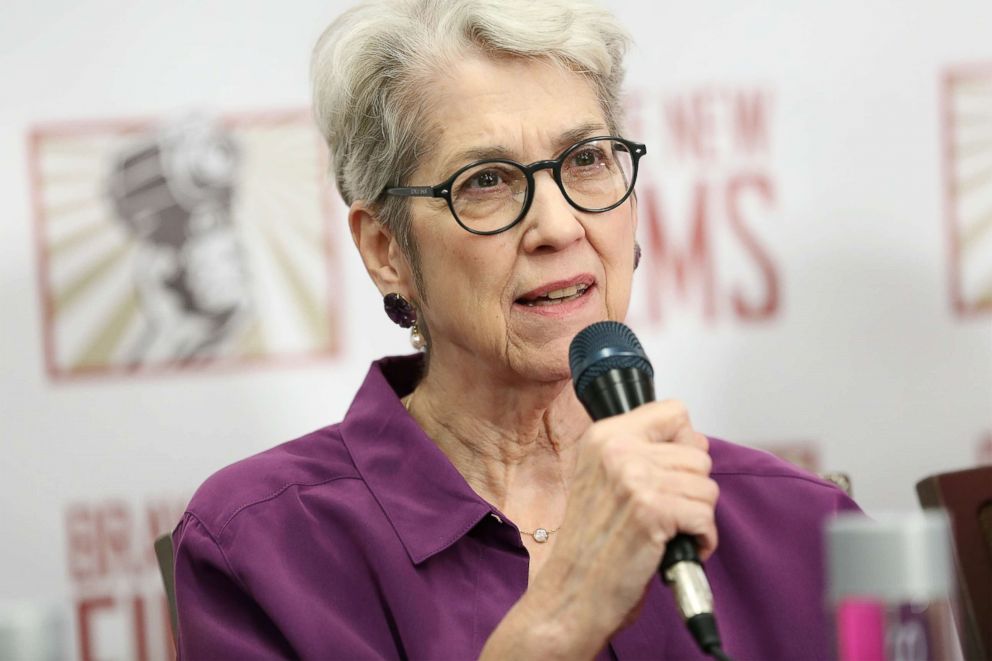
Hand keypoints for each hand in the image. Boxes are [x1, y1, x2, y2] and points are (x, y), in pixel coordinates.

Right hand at [513, 400, 718, 656]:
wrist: (572, 592)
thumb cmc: (591, 544)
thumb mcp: (604, 479)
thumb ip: (644, 452)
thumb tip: (698, 442)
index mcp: (603, 436)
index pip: (674, 412)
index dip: (681, 445)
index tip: (666, 474)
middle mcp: (616, 449)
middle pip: (698, 454)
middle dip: (691, 490)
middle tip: (662, 515)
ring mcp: (633, 478)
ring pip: (706, 487)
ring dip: (696, 518)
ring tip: (665, 533)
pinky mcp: (651, 510)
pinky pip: (705, 516)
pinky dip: (701, 540)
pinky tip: (674, 548)